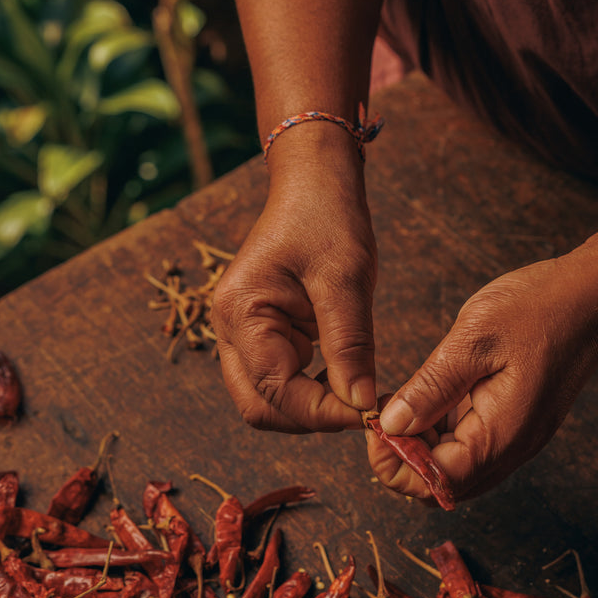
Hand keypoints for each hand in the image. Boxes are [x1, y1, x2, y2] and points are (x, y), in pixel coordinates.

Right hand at [213, 138, 377, 432]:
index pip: (274, 390)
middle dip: (310, 418)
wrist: (314, 180)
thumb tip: (360, 405)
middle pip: (259, 406)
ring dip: (310, 407)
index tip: (368, 413)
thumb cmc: (327, 216)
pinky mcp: (262, 334)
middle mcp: (229, 329)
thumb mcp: (345, 279)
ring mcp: (241, 333)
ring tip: (358, 395)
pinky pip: (281, 378)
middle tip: (361, 411)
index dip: (321, 412)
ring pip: (268, 399)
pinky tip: (346, 379)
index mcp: (240, 313)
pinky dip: (311, 390)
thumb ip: (349, 345)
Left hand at [368, 256, 597, 499]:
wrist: (597, 294)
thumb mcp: (473, 339)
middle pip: (444, 486)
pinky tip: (431, 398)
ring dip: (424, 447)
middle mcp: (512, 448)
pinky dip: (444, 433)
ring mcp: (517, 438)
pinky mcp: (518, 422)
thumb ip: (431, 388)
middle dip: (405, 460)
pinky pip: (473, 446)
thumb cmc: (540, 308)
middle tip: (384, 416)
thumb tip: (391, 427)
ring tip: (404, 403)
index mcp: (500, 435)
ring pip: (457, 468)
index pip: (435, 482)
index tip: (376, 427)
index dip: (397, 464)